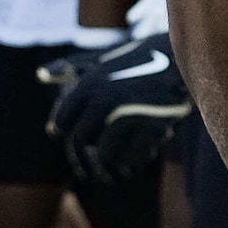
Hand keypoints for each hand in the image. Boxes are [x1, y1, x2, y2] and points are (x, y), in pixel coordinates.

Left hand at [43, 34, 189, 185]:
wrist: (186, 58)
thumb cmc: (140, 58)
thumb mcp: (105, 59)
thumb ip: (72, 66)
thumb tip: (41, 74)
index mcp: (91, 83)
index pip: (62, 122)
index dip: (62, 131)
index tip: (65, 135)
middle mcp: (106, 99)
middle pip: (83, 141)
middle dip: (85, 154)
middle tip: (88, 161)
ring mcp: (132, 113)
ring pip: (106, 155)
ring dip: (107, 165)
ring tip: (109, 169)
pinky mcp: (156, 126)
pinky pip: (133, 157)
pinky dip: (131, 162)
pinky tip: (134, 160)